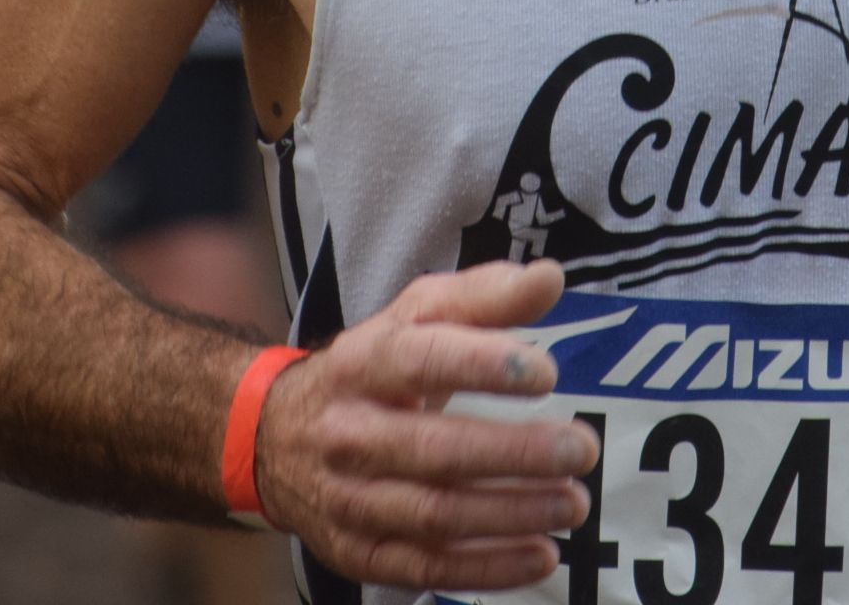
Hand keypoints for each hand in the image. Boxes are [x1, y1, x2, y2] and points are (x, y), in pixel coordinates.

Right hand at [252, 259, 599, 594]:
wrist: (269, 436)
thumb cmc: (366, 370)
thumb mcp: (412, 318)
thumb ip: (483, 297)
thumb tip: (548, 279)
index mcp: (363, 364)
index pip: (420, 360)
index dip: (482, 365)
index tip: (544, 373)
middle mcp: (349, 433)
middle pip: (434, 449)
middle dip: (515, 453)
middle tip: (578, 448)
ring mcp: (349, 499)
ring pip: (434, 514)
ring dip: (511, 514)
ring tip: (573, 503)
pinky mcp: (357, 551)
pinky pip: (425, 567)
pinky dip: (487, 569)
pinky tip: (540, 555)